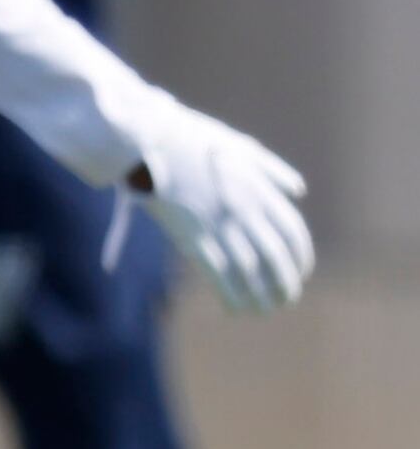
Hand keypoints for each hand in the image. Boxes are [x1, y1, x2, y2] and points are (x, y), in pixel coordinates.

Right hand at [134, 108, 313, 312]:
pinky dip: (229, 296)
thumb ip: (272, 169)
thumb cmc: (189, 138)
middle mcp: (243, 210)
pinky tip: (233, 308)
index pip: (292, 232)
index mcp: (257, 190)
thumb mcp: (238, 145)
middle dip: (284, 284)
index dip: (301, 257)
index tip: (302, 272)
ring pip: (249, 272)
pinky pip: (218, 275)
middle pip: (275, 258)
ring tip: (263, 310)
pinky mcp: (190, 236)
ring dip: (260, 297)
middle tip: (286, 299)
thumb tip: (299, 190)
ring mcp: (217, 224)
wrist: (145, 141)